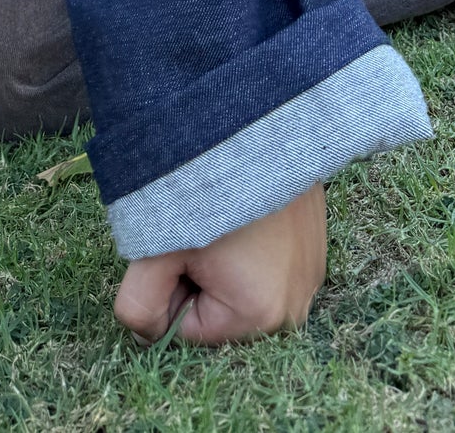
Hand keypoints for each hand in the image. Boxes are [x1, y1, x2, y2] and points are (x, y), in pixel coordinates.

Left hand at [114, 182, 326, 346]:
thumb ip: (138, 304)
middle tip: (201, 224)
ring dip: (226, 260)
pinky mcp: (317, 247)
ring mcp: (313, 275)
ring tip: (226, 213)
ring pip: (242, 286)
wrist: (256, 119)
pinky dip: (252, 245)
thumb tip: (144, 334)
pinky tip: (248, 209)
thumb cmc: (204, 184)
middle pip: (219, 311)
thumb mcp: (156, 249)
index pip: (188, 329)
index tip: (179, 243)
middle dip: (199, 276)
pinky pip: (270, 264)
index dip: (169, 288)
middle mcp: (296, 307)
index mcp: (259, 317)